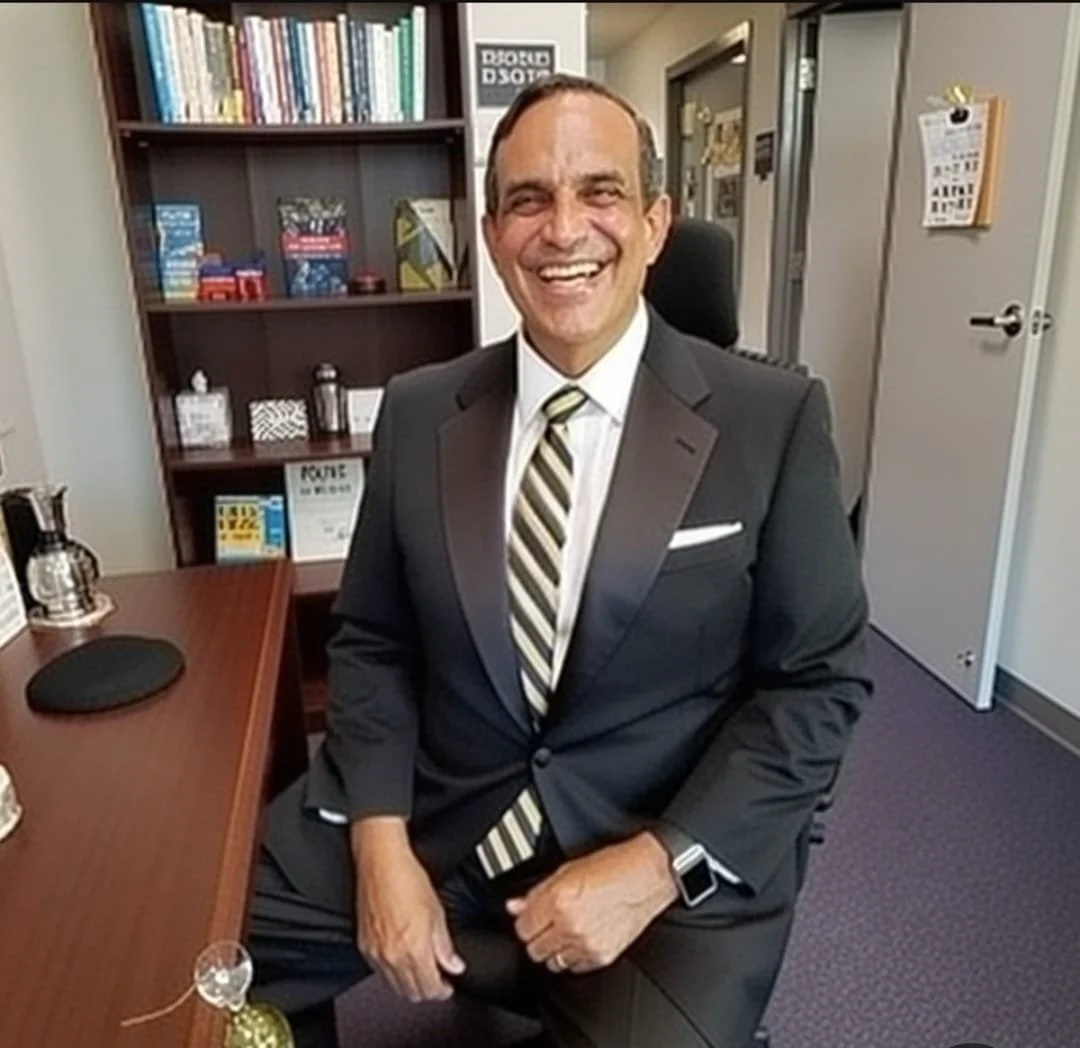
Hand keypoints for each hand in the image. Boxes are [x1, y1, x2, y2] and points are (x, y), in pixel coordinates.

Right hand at [352, 817, 465, 1001]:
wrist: (381, 862)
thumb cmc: (407, 878)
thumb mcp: (437, 912)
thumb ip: (445, 945)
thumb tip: (453, 964)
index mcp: (413, 949)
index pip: (430, 989)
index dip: (442, 990)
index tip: (447, 984)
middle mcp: (392, 956)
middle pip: (411, 993)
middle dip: (427, 990)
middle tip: (437, 978)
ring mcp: (375, 953)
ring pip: (394, 986)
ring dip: (409, 983)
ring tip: (421, 969)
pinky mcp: (364, 946)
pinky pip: (379, 971)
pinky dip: (393, 972)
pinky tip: (402, 959)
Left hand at [506, 832, 677, 973]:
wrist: (648, 875)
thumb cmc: (614, 866)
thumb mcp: (568, 870)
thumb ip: (537, 892)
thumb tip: (515, 905)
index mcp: (559, 900)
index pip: (522, 927)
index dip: (525, 920)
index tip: (529, 916)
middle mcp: (571, 925)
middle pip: (534, 949)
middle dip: (537, 936)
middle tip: (547, 922)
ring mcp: (587, 944)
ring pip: (552, 962)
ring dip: (554, 949)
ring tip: (565, 930)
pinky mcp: (602, 956)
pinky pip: (574, 967)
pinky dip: (573, 956)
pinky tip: (580, 938)